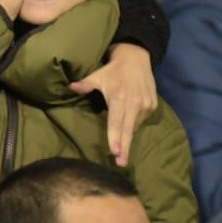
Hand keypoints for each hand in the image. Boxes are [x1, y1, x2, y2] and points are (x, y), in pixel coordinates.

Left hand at [68, 44, 156, 165]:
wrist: (136, 59)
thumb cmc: (113, 70)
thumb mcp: (97, 75)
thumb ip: (84, 84)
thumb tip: (68, 87)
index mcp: (119, 98)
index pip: (116, 122)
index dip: (115, 137)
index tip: (114, 152)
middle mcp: (134, 103)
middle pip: (128, 130)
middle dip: (124, 148)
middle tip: (121, 163)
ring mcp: (145, 105)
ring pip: (134, 126)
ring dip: (127, 134)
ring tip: (120, 138)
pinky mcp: (152, 106)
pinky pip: (141, 121)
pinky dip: (134, 123)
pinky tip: (129, 118)